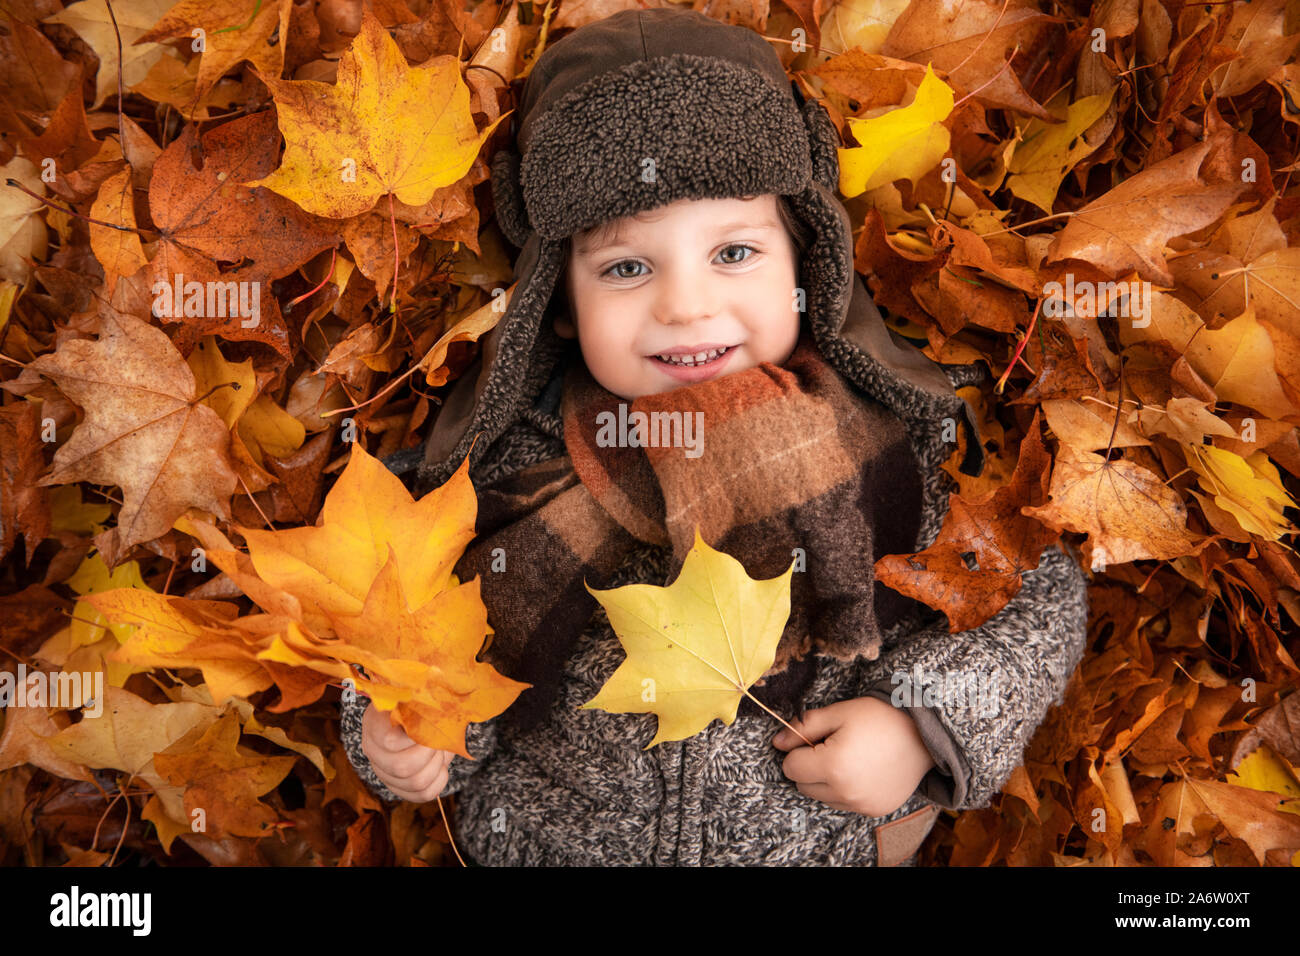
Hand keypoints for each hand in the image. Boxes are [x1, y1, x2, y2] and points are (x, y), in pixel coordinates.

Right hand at [360, 703, 453, 802]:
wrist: (413, 717)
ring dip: (436, 766)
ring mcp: (383, 772)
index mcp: (374, 725)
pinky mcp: (398, 787)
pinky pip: (421, 795)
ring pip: (415, 783)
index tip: (429, 725)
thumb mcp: (416, 697)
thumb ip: (422, 704)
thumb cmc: (416, 705)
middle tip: (437, 741)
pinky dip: (439, 781)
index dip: (416, 737)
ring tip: (439, 752)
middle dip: (430, 754)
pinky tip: (440, 767)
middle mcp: (374, 751)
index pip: (391, 742)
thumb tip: (437, 716)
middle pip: (403, 767)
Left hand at [771, 696, 935, 817]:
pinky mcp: (873, 810)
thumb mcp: (838, 713)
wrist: (924, 734)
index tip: (816, 737)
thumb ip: (803, 727)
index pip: (790, 766)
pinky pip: (843, 804)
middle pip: (802, 785)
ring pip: (821, 797)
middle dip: (809, 766)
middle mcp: (845, 792)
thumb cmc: (879, 718)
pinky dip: (844, 790)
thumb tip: (776, 742)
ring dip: (825, 781)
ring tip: (850, 757)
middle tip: (833, 745)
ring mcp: (860, 805)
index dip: (798, 749)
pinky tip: (862, 770)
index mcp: (833, 766)